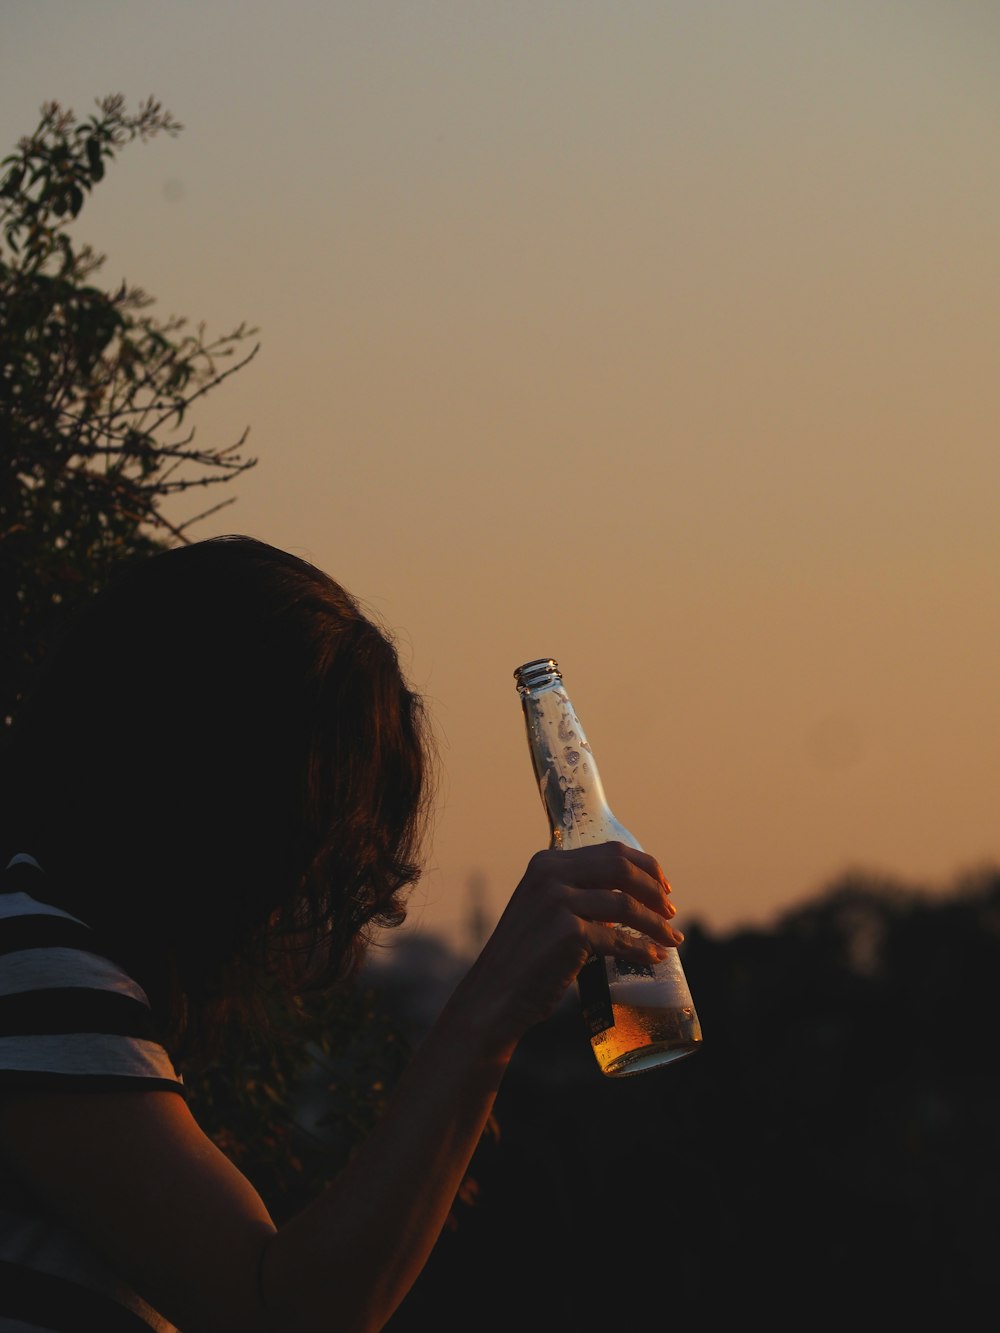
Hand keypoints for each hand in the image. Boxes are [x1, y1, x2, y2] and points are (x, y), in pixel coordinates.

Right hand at [452, 843, 683, 1052]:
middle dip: (655, 890)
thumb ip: (573, 896)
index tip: (664, 886)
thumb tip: (625, 899)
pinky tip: (654, 959)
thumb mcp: (543, 911)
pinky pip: (618, 939)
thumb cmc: (524, 958)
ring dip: (656, 923)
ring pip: (625, 904)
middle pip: (622, 869)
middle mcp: (550, 875)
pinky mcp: (568, 933)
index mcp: (546, 863)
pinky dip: (642, 950)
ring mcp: (558, 902)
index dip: (645, 866)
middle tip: (671, 912)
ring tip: (672, 939)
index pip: (610, 851)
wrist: (494, 995)